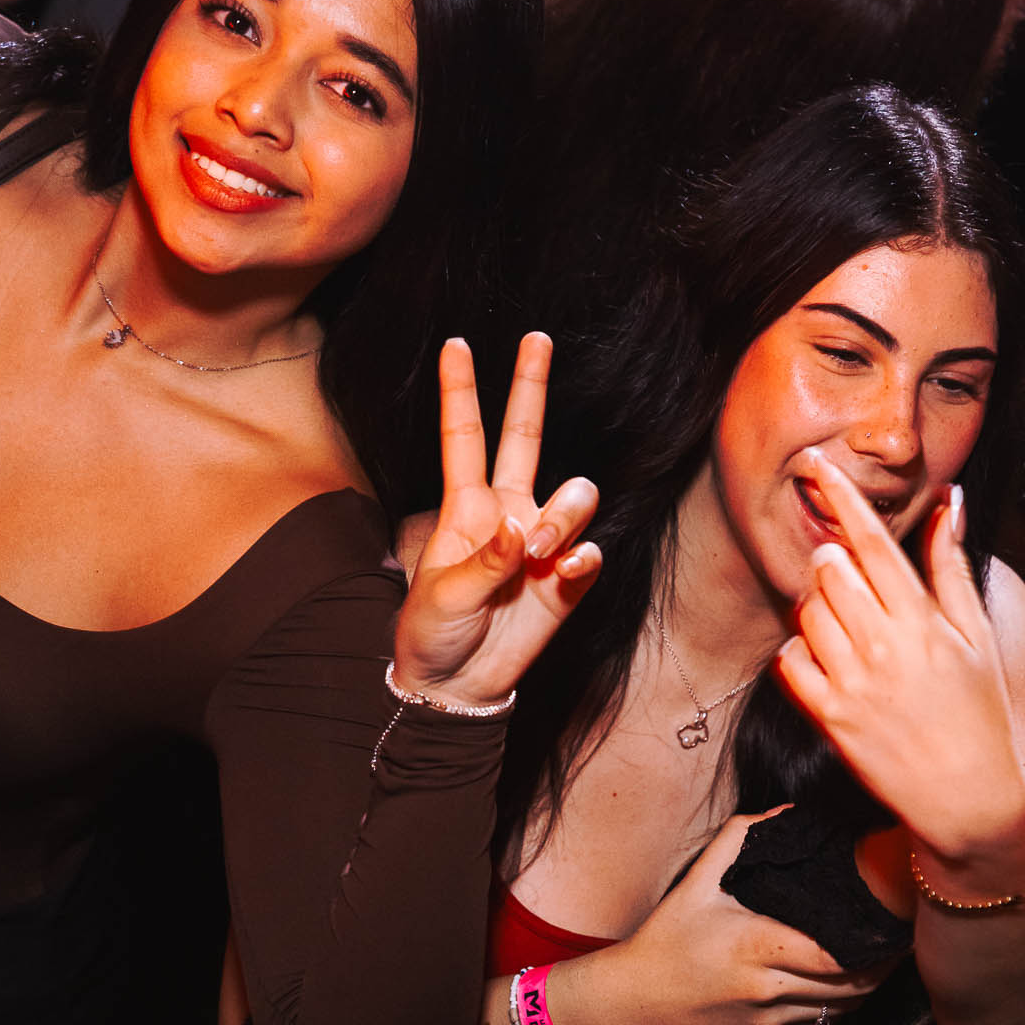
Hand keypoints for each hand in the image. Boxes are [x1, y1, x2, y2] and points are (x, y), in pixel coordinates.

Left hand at [392, 334, 600, 709]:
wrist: (457, 686)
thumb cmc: (434, 633)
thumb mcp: (444, 596)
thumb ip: (485, 562)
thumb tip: (523, 530)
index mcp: (466, 509)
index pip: (464, 438)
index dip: (460, 392)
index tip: (456, 344)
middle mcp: (507, 514)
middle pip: (524, 438)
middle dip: (531, 387)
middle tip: (537, 338)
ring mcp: (541, 545)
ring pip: (573, 497)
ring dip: (564, 515)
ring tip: (541, 551)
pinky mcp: (566, 581)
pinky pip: (589, 553)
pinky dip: (582, 557)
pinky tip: (565, 570)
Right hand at [550, 810, 893, 1024]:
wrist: (632, 1005)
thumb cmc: (664, 941)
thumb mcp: (697, 883)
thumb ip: (740, 837)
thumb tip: (786, 810)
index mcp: (759, 948)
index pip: (839, 954)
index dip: (875, 941)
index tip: (894, 916)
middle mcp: (770, 989)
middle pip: (853, 985)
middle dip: (883, 961)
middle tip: (902, 931)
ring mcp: (771, 1018)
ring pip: (843, 1008)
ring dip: (870, 985)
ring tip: (886, 954)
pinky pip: (822, 1021)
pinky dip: (844, 1003)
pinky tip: (853, 980)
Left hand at [777, 452, 1024, 881]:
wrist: (970, 802)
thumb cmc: (979, 715)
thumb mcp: (978, 637)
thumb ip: (953, 567)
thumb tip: (952, 500)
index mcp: (924, 623)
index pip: (873, 542)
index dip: (842, 496)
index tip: (818, 465)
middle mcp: (885, 648)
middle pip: (830, 570)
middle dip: (833, 562)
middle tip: (850, 579)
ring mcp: (854, 685)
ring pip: (806, 611)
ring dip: (818, 605)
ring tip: (850, 627)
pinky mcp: (830, 719)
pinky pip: (790, 660)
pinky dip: (800, 650)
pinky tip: (828, 658)